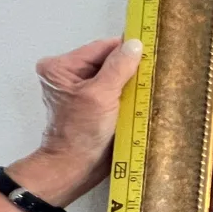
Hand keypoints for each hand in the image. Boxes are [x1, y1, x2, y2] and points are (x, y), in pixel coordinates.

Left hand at [9, 38, 142, 204]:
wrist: (76, 167)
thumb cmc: (82, 132)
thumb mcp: (101, 95)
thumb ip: (118, 68)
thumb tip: (135, 44)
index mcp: (60, 66)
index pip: (101, 48)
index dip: (126, 51)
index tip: (152, 52)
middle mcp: (68, 74)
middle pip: (107, 61)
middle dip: (129, 69)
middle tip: (152, 75)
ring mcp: (80, 90)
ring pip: (113, 76)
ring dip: (131, 83)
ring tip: (148, 89)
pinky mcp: (92, 104)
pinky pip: (114, 91)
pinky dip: (128, 94)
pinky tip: (141, 100)